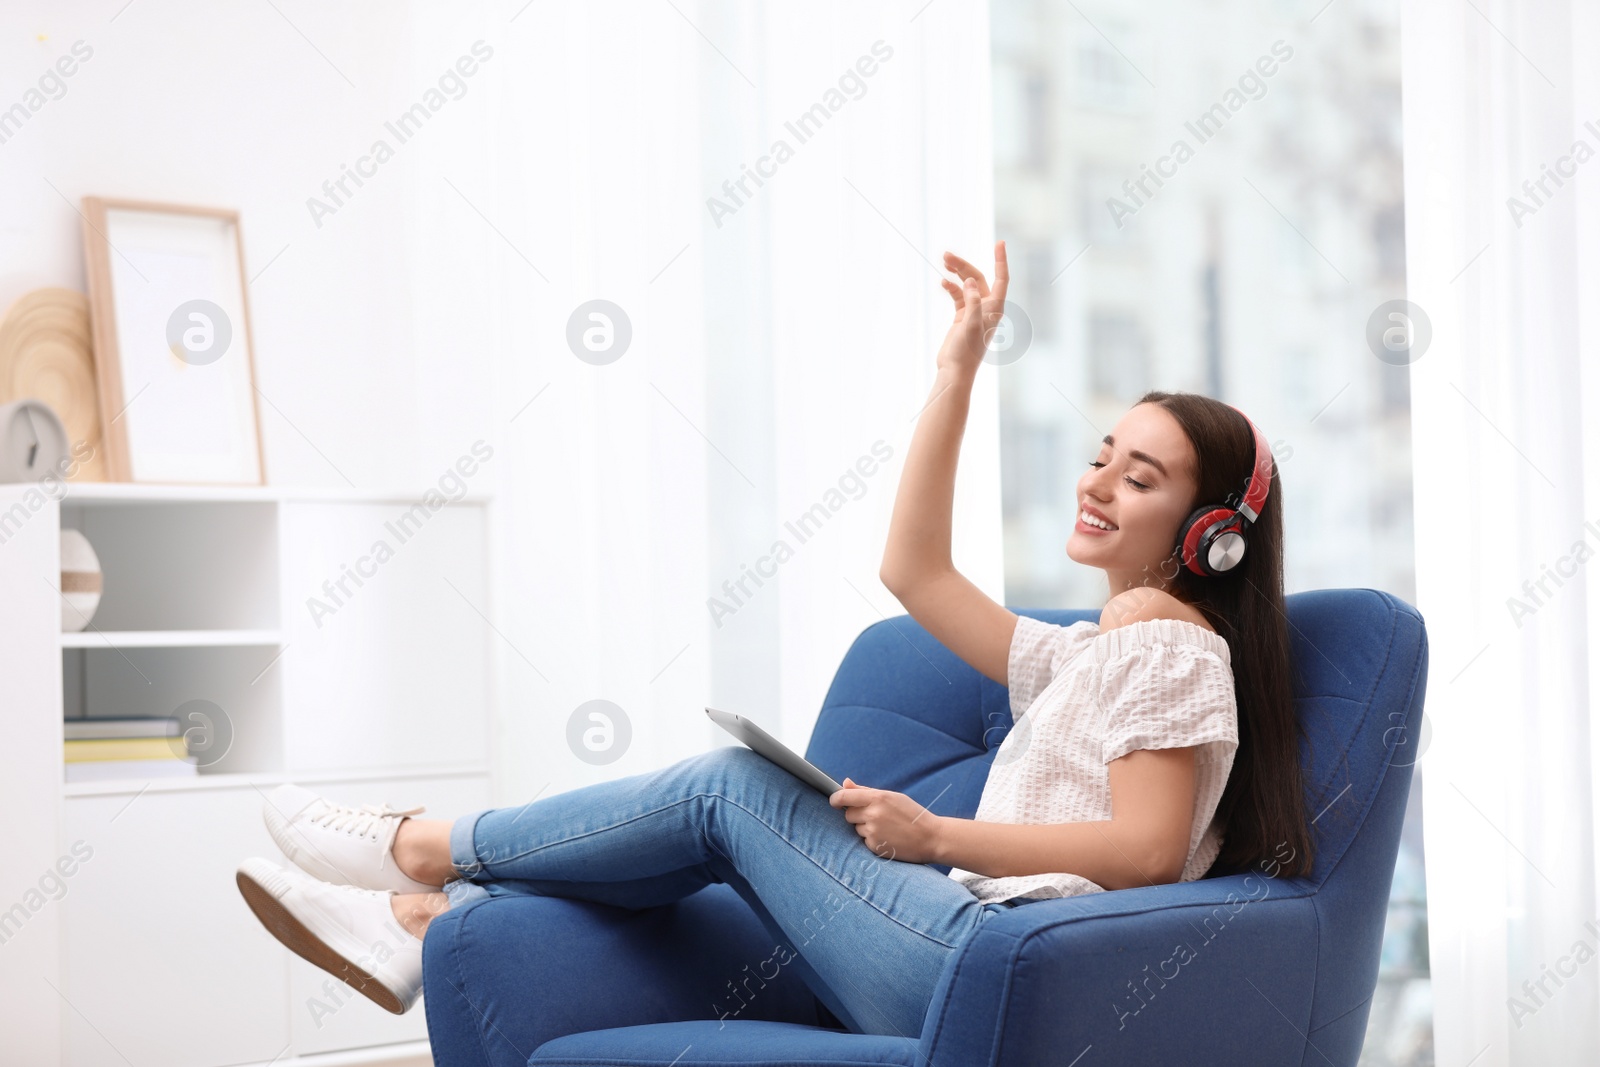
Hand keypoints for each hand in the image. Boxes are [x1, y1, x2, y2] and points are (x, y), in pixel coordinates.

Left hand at [829, 776, 944, 863]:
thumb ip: (866, 791)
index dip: (835, 799)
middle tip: (875, 816)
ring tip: (886, 827)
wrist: (931, 838)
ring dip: (865, 827)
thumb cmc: (912, 814)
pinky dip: (872, 839)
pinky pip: (864, 840)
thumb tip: (845, 783)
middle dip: (857, 814)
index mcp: (878, 798)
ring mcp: (873, 832)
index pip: (844, 797)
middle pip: (848, 814)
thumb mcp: (892, 797)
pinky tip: (889, 837)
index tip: (834, 801)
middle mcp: (873, 815)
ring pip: (856, 828)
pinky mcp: (875, 847)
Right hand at [934, 241, 1008, 378]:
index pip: (1001, 278)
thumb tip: (968, 281)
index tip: (999, 242)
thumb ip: (972, 302)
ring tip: (943, 262)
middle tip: (946, 255)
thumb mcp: (969, 325)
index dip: (1001, 260)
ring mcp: (974, 311)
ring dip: (956, 273)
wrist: (954, 370)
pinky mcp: (962, 317)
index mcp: (995, 308)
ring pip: (966, 285)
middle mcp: (987, 308)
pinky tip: (942, 283)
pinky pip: (958, 295)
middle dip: (964, 265)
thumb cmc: (965, 351)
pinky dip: (951, 288)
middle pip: (977, 278)